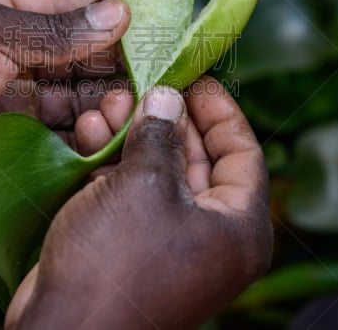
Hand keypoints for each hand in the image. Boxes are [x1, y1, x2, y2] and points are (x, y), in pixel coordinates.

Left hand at [0, 0, 129, 204]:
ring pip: (81, 101)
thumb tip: (120, 9)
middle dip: (118, 68)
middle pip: (87, 59)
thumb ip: (57, 30)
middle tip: (145, 82)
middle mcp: (21, 58)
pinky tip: (98, 133)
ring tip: (118, 110)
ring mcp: (21, 102)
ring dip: (106, 104)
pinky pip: (64, 138)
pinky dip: (86, 136)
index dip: (117, 15)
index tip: (159, 28)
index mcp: (10, 14)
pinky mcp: (18, 144)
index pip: (77, 7)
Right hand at [5, 77, 273, 329]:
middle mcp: (211, 237)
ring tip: (110, 104)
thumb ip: (159, 133)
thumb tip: (168, 98)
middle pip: (198, 159)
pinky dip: (115, 163)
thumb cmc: (117, 259)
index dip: (220, 110)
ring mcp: (170, 243)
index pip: (243, 153)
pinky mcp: (133, 247)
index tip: (195, 76)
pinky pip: (133, 194)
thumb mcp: (143, 184)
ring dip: (135, 135)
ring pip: (160, 172)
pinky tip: (94, 134)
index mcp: (238, 229)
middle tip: (142, 83)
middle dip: (166, 118)